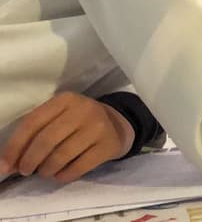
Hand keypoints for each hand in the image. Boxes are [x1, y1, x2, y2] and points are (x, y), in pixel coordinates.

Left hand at [0, 92, 133, 182]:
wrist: (116, 125)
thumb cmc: (77, 123)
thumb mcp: (58, 118)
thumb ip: (35, 134)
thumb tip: (8, 162)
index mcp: (65, 100)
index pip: (32, 122)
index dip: (15, 146)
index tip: (5, 165)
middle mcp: (83, 110)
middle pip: (46, 140)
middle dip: (29, 161)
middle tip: (25, 171)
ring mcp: (98, 127)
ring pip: (61, 155)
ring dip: (46, 170)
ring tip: (44, 172)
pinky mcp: (108, 145)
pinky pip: (78, 167)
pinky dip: (63, 176)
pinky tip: (60, 174)